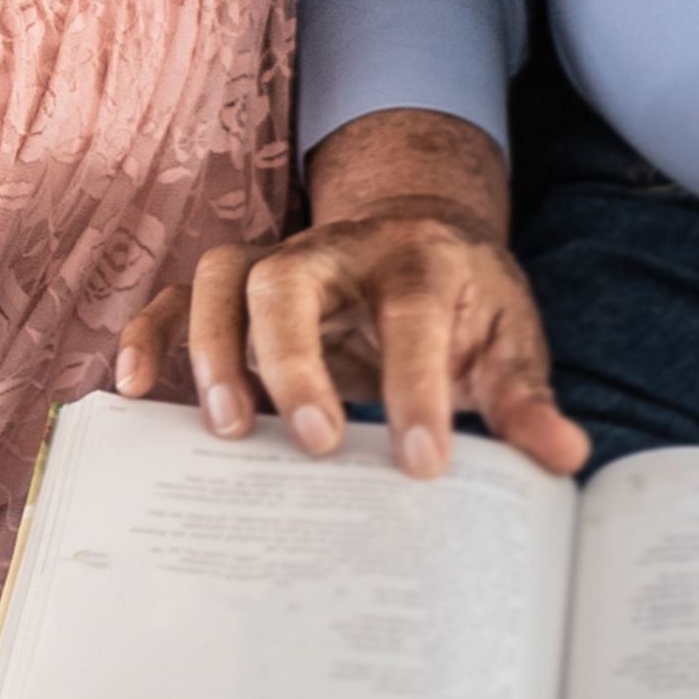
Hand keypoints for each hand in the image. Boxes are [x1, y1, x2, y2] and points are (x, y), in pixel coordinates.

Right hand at [112, 107, 595, 480]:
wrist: (418, 232)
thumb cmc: (461, 301)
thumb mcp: (508, 342)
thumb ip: (527, 401)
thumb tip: (565, 458)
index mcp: (415, 258)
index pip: (410, 313)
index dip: (417, 389)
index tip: (425, 465)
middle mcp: (335, 248)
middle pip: (290, 282)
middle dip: (294, 362)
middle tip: (318, 442)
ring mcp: (276, 260)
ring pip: (223, 279)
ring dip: (213, 351)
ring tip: (227, 429)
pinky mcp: (236, 285)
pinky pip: (176, 297)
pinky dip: (149, 337)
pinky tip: (133, 391)